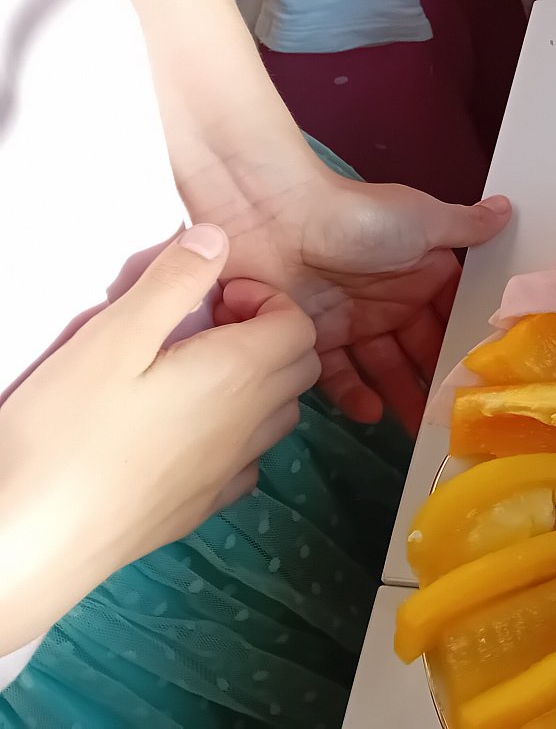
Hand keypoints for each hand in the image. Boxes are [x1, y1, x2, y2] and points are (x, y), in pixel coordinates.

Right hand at [0, 226, 317, 652]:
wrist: (31, 541)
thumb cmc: (66, 432)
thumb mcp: (113, 338)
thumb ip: (172, 284)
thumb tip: (218, 240)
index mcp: (240, 376)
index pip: (299, 325)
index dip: (265, 300)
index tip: (213, 299)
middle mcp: (251, 425)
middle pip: (299, 367)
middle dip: (267, 335)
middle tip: (202, 327)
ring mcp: (231, 472)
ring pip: (278, 415)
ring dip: (255, 383)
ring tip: (190, 371)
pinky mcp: (202, 507)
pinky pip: (246, 460)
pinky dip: (235, 434)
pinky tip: (183, 427)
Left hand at [203, 159, 510, 432]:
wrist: (278, 220)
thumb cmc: (361, 217)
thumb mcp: (424, 220)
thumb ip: (467, 226)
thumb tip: (509, 209)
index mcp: (421, 271)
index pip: (450, 315)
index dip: (466, 344)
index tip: (487, 377)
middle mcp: (389, 299)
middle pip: (418, 348)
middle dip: (436, 379)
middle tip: (456, 416)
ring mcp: (351, 321)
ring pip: (382, 367)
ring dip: (400, 395)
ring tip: (419, 427)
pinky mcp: (313, 338)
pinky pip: (337, 375)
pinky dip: (354, 396)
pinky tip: (372, 414)